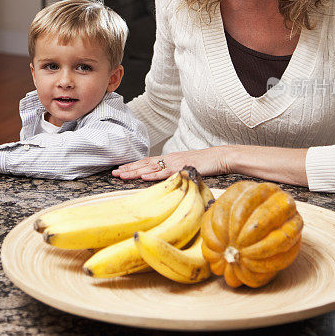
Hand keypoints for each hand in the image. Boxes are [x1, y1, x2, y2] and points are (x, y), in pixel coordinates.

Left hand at [112, 146, 231, 180]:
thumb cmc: (206, 163)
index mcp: (169, 158)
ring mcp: (174, 162)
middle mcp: (169, 158)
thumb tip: (166, 178)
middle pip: (145, 163)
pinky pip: (164, 172)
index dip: (133, 165)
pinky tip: (142, 176)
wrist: (220, 157)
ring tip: (122, 175)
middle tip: (114, 173)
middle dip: (128, 168)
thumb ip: (175, 171)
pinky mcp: (182, 168)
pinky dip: (153, 174)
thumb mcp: (187, 167)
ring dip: (135, 171)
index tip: (120, 169)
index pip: (147, 162)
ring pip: (150, 167)